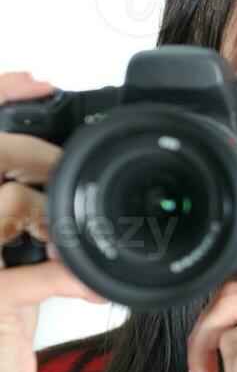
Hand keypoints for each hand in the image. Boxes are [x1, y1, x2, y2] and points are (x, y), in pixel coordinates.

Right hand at [0, 71, 108, 371]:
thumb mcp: (11, 261)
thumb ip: (26, 220)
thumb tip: (66, 189)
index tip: (38, 82)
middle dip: (36, 155)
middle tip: (69, 172)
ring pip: (6, 204)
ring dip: (53, 219)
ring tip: (69, 244)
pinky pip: (27, 276)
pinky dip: (70, 278)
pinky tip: (93, 289)